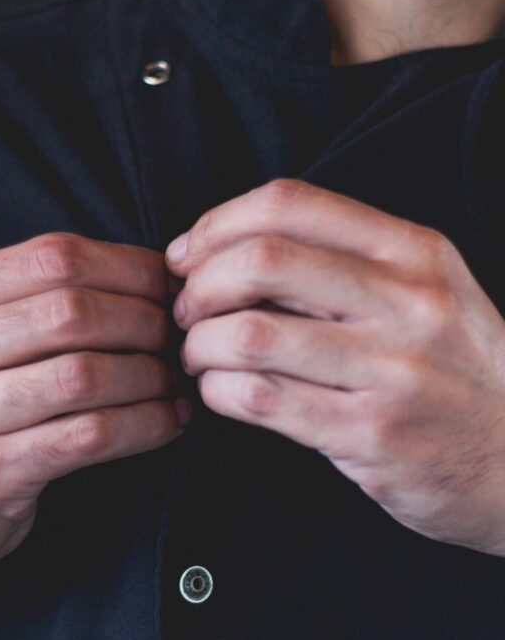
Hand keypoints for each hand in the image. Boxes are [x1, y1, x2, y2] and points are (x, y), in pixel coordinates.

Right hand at [0, 231, 189, 589]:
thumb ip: (25, 303)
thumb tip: (146, 275)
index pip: (50, 256)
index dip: (126, 266)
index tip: (166, 286)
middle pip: (69, 312)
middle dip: (144, 322)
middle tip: (177, 338)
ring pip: (83, 375)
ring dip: (150, 376)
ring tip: (175, 380)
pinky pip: (87, 438)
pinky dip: (144, 425)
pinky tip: (168, 421)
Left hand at [164, 178, 504, 555]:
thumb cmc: (452, 372)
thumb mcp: (426, 292)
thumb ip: (343, 261)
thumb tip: (222, 247)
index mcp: (414, 252)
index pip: (289, 203)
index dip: (216, 224)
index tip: (188, 256)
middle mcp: (408, 303)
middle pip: (261, 261)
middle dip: (198, 286)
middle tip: (187, 313)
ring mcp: (393, 372)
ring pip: (249, 334)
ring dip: (199, 346)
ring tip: (200, 357)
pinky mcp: (371, 436)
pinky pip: (260, 399)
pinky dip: (217, 391)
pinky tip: (221, 392)